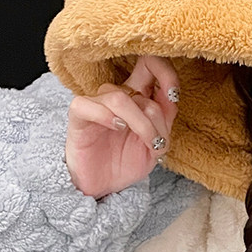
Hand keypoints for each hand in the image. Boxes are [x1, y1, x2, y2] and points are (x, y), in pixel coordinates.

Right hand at [65, 55, 179, 197]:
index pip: (149, 64)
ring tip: (147, 144)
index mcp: (137, 96)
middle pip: (140, 79)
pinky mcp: (78, 117)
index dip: (165, 72)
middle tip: (159, 141)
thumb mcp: (156, 144)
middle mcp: (117, 95)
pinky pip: (87, 105)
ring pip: (120, 97)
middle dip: (156, 113)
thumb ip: (165, 119)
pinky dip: (105, 115)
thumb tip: (171, 95)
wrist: (104, 187)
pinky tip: (118, 128)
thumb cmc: (126, 162)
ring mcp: (97, 104)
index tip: (174, 94)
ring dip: (140, 122)